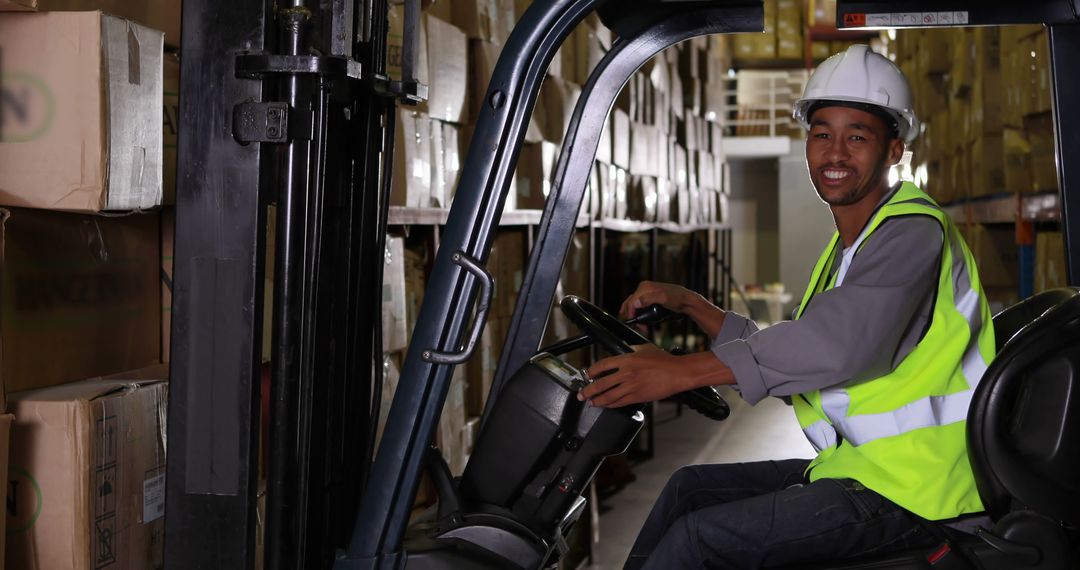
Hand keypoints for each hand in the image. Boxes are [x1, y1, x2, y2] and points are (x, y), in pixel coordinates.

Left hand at [578, 345, 692, 407]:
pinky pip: (619, 402)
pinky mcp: (638, 397)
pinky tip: (605, 405)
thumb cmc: (664, 360)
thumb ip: (631, 350)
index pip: (602, 365)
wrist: (677, 373)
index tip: (587, 374)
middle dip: (588, 390)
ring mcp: (631, 386)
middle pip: (601, 383)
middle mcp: (626, 373)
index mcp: (627, 359)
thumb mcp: (645, 348)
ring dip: (597, 400)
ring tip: (591, 402)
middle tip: (581, 394)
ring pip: (608, 396)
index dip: (592, 371)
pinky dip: (610, 405)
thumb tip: (624, 352)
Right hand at [619, 281, 697, 319]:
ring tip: (641, 326)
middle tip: (638, 327)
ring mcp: (647, 294)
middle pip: (631, 304)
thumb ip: (648, 299)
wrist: (686, 301)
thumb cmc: (678, 298)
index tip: (635, 323)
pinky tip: (643, 321)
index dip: (631, 314)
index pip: (631, 301)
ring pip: (634, 306)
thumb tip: (635, 302)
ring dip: (636, 316)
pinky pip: (640, 307)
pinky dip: (640, 315)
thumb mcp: (663, 298)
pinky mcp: (650, 299)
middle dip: (632, 316)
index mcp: (645, 287)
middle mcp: (644, 289)